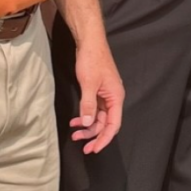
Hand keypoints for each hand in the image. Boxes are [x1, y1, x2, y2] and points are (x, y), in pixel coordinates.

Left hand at [69, 39, 123, 153]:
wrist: (89, 42)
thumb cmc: (92, 59)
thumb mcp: (89, 84)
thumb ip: (88, 105)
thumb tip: (87, 123)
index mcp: (116, 97)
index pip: (113, 124)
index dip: (104, 139)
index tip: (94, 149)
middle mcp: (113, 98)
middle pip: (106, 123)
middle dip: (93, 134)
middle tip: (80, 144)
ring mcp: (105, 95)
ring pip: (99, 118)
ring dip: (87, 126)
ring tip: (74, 133)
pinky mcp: (98, 91)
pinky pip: (94, 109)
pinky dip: (85, 116)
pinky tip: (75, 120)